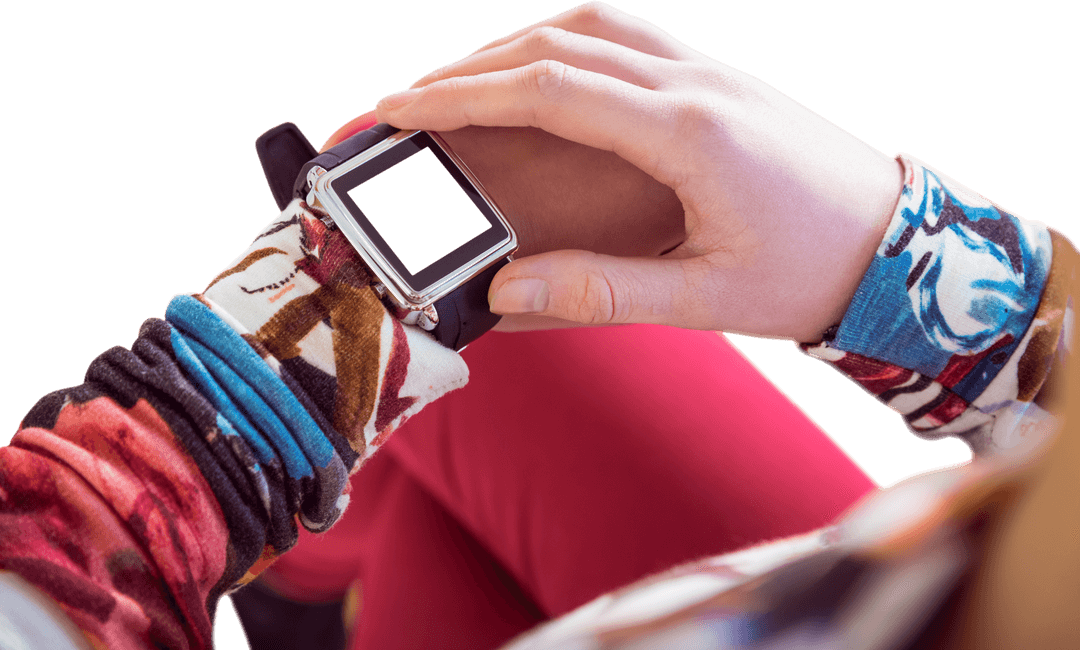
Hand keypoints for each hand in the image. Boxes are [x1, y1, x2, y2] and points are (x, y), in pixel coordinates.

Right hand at [368, 2, 902, 341]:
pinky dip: (565, 47)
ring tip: (463, 88)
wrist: (897, 245)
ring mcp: (709, 74)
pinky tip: (543, 77)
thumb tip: (506, 289)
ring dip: (516, 48)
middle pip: (558, 45)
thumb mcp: (706, 298)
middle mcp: (696, 84)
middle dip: (471, 70)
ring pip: (591, 29)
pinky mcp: (716, 82)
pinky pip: (626, 39)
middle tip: (412, 104)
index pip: (550, 89)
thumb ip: (600, 291)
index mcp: (689, 133)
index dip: (464, 97)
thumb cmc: (813, 273)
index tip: (403, 111)